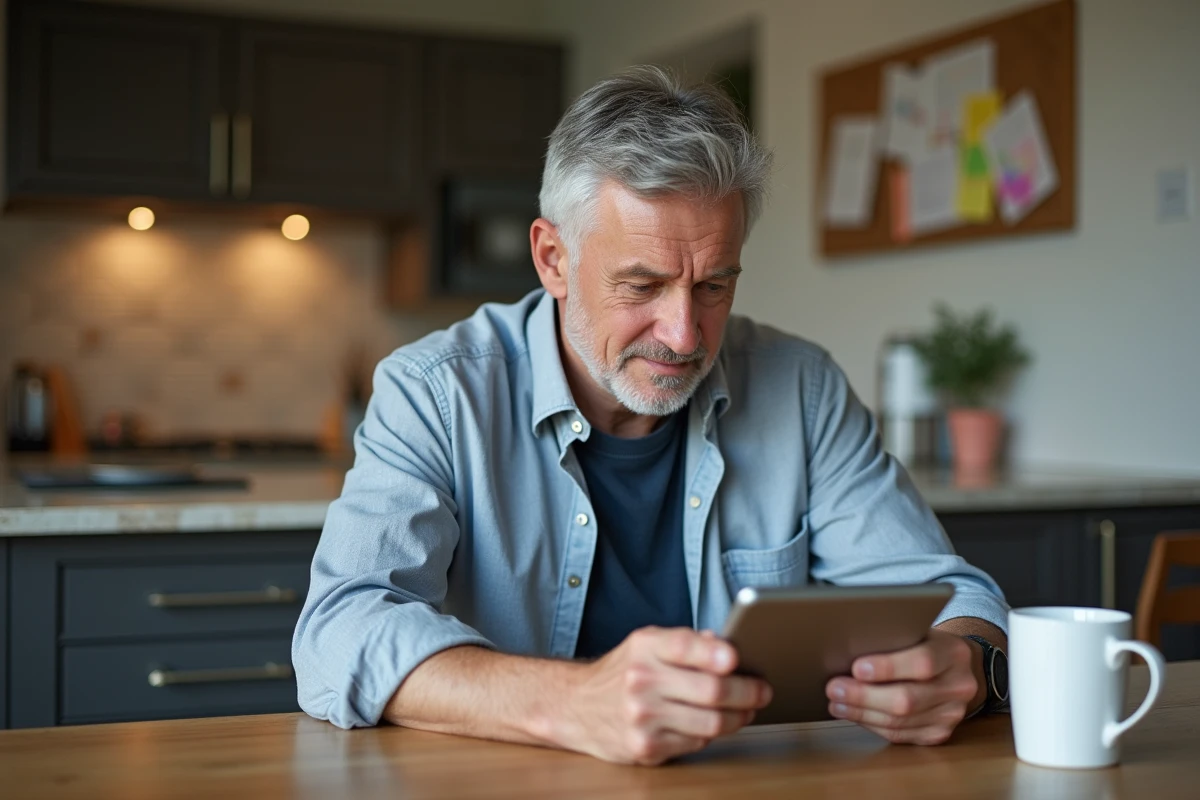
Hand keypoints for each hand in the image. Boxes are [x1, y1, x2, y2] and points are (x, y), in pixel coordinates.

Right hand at [558, 627, 772, 764]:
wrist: (577, 707)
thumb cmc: (622, 672)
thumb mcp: (646, 644)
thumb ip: (687, 643)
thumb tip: (726, 646)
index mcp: (644, 647)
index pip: (685, 646)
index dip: (714, 652)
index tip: (736, 658)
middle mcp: (641, 680)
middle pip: (710, 689)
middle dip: (747, 691)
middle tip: (762, 690)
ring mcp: (642, 717)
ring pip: (711, 722)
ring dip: (738, 717)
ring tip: (746, 709)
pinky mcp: (646, 747)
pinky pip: (697, 742)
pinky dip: (711, 733)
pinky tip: (713, 723)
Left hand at [824, 628, 977, 744]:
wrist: (959, 670)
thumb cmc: (927, 646)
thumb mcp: (918, 632)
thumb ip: (894, 640)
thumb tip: (847, 650)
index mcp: (953, 653)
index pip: (923, 662)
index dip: (888, 667)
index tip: (857, 668)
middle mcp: (958, 686)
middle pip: (908, 699)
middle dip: (864, 696)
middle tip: (834, 688)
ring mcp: (951, 714)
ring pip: (900, 722)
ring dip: (862, 713)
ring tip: (836, 703)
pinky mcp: (940, 733)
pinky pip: (900, 735)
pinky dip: (872, 725)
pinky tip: (854, 715)